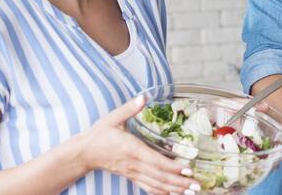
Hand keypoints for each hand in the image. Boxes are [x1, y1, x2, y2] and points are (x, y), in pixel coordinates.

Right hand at [78, 95, 200, 194]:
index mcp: (133, 149)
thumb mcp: (113, 118)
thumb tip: (143, 96)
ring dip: (174, 189)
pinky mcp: (131, 176)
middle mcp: (135, 164)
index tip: (188, 169)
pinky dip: (162, 192)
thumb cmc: (100, 134)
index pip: (156, 161)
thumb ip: (130, 108)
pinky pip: (148, 187)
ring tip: (191, 191)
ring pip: (156, 184)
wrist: (84, 152)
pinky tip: (173, 193)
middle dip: (180, 182)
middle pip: (160, 176)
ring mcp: (133, 172)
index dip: (173, 167)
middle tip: (197, 185)